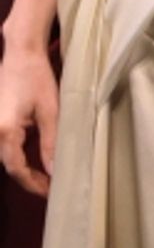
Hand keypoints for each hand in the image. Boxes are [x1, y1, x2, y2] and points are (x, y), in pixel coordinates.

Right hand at [0, 44, 58, 196]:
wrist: (21, 55)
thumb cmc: (37, 78)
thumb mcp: (50, 111)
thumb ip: (51, 143)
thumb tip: (54, 170)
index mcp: (5, 131)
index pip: (17, 168)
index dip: (33, 184)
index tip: (50, 192)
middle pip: (9, 165)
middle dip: (28, 179)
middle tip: (49, 187)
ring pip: (5, 157)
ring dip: (22, 169)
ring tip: (43, 178)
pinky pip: (4, 146)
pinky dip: (16, 156)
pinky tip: (31, 161)